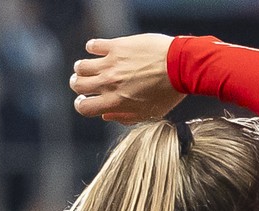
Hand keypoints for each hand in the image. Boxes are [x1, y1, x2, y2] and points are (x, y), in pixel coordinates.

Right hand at [69, 34, 183, 123]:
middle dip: (78, 85)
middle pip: (77, 85)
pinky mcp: (116, 46)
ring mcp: (111, 64)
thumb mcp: (149, 113)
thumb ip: (125, 117)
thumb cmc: (168, 92)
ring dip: (83, 67)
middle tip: (85, 82)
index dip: (81, 104)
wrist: (181, 66)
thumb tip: (106, 116)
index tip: (85, 100)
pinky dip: (92, 48)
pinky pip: (93, 45)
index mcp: (116, 102)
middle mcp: (109, 83)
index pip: (84, 107)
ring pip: (81, 66)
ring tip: (91, 66)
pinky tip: (99, 50)